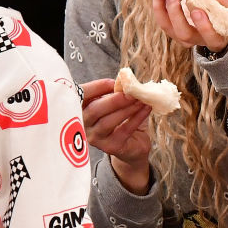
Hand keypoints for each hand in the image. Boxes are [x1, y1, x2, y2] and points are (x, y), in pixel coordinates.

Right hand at [81, 76, 153, 193]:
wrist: (133, 144)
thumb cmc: (122, 119)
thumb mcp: (117, 103)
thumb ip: (116, 92)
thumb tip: (124, 81)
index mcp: (81, 109)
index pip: (81, 96)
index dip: (96, 87)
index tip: (113, 82)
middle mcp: (83, 125)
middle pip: (94, 110)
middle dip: (114, 99)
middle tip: (130, 92)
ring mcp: (95, 138)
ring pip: (107, 122)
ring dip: (126, 109)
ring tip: (140, 100)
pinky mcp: (110, 147)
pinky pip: (123, 130)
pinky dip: (136, 118)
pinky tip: (146, 109)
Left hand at [156, 0, 227, 54]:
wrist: (219, 30)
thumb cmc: (227, 19)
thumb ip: (223, 2)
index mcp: (216, 39)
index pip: (211, 37)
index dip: (204, 26)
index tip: (198, 11)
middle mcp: (197, 41)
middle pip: (184, 34)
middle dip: (176, 14)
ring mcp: (183, 37)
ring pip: (168, 28)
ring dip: (162, 9)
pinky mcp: (174, 30)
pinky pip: (162, 21)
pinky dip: (158, 6)